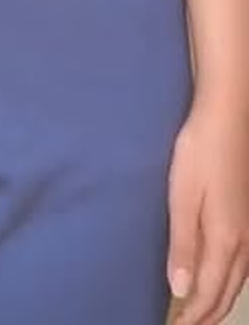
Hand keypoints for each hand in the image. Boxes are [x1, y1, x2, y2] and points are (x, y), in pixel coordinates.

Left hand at [168, 97, 248, 321]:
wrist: (226, 117)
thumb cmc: (199, 153)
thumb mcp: (182, 196)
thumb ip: (182, 245)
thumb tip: (180, 291)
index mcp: (225, 241)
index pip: (207, 292)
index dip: (191, 316)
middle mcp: (243, 243)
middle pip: (226, 292)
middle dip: (207, 315)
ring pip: (237, 281)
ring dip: (219, 301)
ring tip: (202, 314)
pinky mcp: (248, 218)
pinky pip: (242, 266)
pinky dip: (229, 283)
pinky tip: (221, 279)